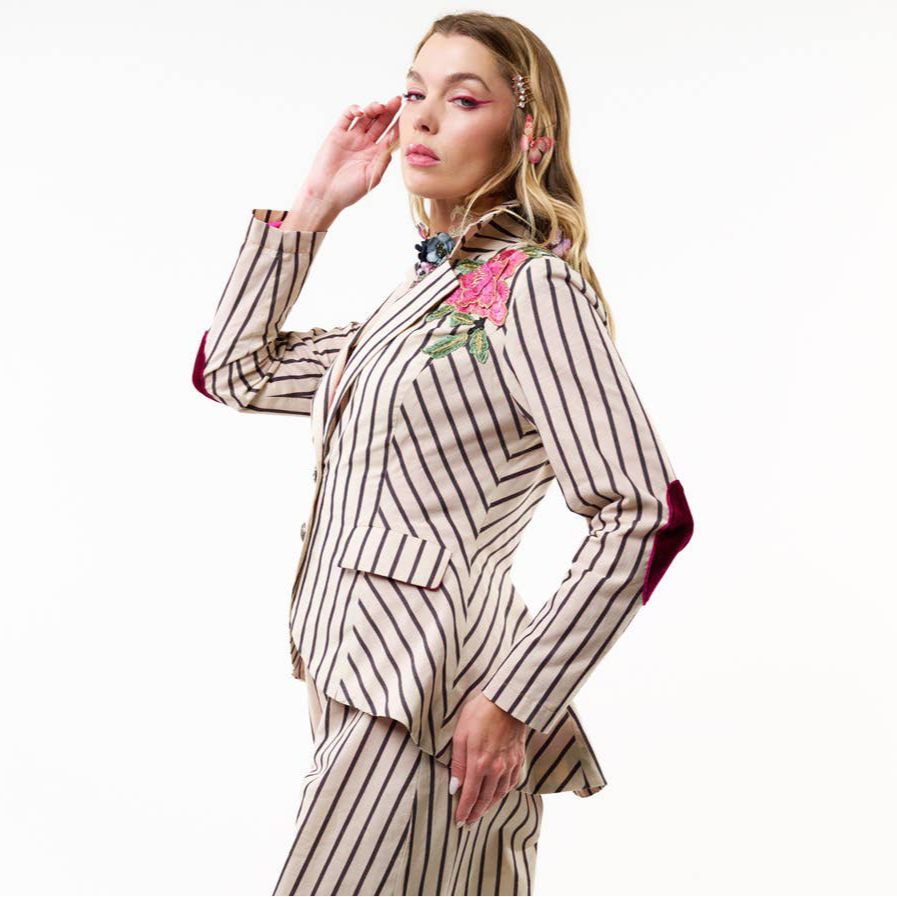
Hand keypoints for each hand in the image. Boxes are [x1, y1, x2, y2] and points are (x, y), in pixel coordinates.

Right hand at [300, 95, 402, 216]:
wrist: (326, 193)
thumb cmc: (350, 191)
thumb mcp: (372, 177)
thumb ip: (383, 161)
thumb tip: (394, 144)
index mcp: (376, 154)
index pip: (390, 135)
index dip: (398, 124)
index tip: (407, 114)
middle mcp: (366, 143)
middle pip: (380, 122)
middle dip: (389, 110)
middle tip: (397, 100)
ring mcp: (352, 137)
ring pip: (366, 117)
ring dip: (373, 108)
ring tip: (379, 107)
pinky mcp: (337, 133)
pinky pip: (347, 117)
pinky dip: (354, 110)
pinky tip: (361, 113)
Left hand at [450, 690, 526, 827]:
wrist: (507, 701)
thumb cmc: (479, 714)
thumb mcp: (460, 735)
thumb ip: (458, 763)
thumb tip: (454, 787)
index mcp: (479, 764)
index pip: (470, 796)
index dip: (464, 811)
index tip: (458, 821)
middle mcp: (495, 769)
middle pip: (485, 799)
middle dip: (475, 813)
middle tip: (468, 824)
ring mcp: (508, 765)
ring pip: (499, 793)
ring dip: (489, 805)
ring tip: (481, 812)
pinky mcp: (518, 759)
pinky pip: (511, 783)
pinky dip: (503, 792)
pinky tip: (499, 793)